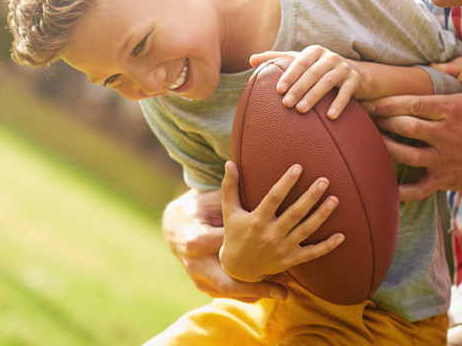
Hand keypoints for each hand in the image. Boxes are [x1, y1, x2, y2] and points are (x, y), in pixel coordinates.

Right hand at [162, 188, 288, 301]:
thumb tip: (235, 165)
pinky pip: (235, 294)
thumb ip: (225, 189)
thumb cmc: (198, 214)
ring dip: (260, 291)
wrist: (177, 232)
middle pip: (230, 278)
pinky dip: (255, 295)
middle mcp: (199, 265)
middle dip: (257, 282)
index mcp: (198, 241)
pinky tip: (278, 296)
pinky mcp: (209, 286)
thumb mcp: (207, 202)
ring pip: (234, 291)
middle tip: (282, 282)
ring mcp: (203, 279)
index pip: (225, 245)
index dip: (248, 243)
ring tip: (284, 293)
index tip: (271, 243)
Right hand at [219, 161, 343, 282]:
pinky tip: (341, 235)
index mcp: (257, 221)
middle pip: (294, 213)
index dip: (286, 183)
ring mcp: (282, 249)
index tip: (298, 167)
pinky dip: (327, 246)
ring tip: (335, 200)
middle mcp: (270, 235)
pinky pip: (312, 253)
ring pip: (306, 230)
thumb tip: (229, 162)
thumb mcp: (230, 212)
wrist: (237, 269)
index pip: (273, 198)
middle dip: (310, 197)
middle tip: (324, 180)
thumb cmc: (235, 234)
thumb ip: (230, 187)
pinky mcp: (291, 260)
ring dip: (321, 215)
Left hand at [250, 46, 361, 118]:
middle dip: (299, 89)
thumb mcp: (301, 62)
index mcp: (315, 51)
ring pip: (327, 82)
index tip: (279, 89)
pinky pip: (346, 93)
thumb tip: (251, 59)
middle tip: (286, 104)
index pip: (300, 61)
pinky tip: (330, 116)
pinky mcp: (355, 81)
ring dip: (314, 96)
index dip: (290, 75)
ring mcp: (344, 68)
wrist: (354, 75)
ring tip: (301, 110)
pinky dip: (338, 104)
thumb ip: (278, 59)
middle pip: (313, 73)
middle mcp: (330, 57)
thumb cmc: (319, 69)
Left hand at [361, 57, 461, 200]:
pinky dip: (399, 191)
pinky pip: (417, 189)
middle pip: (403, 127)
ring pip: (405, 155)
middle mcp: (444, 135)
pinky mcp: (444, 180)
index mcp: (451, 110)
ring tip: (368, 141)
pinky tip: (383, 185)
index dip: (388, 103)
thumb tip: (435, 62)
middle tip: (364, 118)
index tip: (372, 102)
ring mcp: (443, 160)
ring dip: (384, 148)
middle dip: (381, 122)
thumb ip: (460, 68)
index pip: (412, 104)